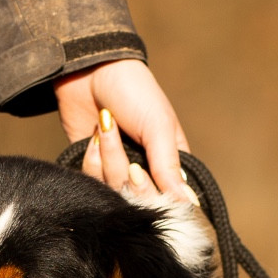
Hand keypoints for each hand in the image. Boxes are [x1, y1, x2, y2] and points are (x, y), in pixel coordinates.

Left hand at [53, 59, 195, 202]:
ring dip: (105, 159)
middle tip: (116, 135)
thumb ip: (168, 166)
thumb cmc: (134, 92)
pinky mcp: (94, 169)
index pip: (168, 198)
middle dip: (122, 169)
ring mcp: (118, 172)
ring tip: (104, 128)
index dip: (151, 192)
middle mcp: (146, 171)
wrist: (89, 71)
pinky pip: (92, 184)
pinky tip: (92, 137)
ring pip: (112, 191)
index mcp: (170, 162)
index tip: (137, 168)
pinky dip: (90, 161)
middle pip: (136, 199)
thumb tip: (188, 206)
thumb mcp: (158, 127)